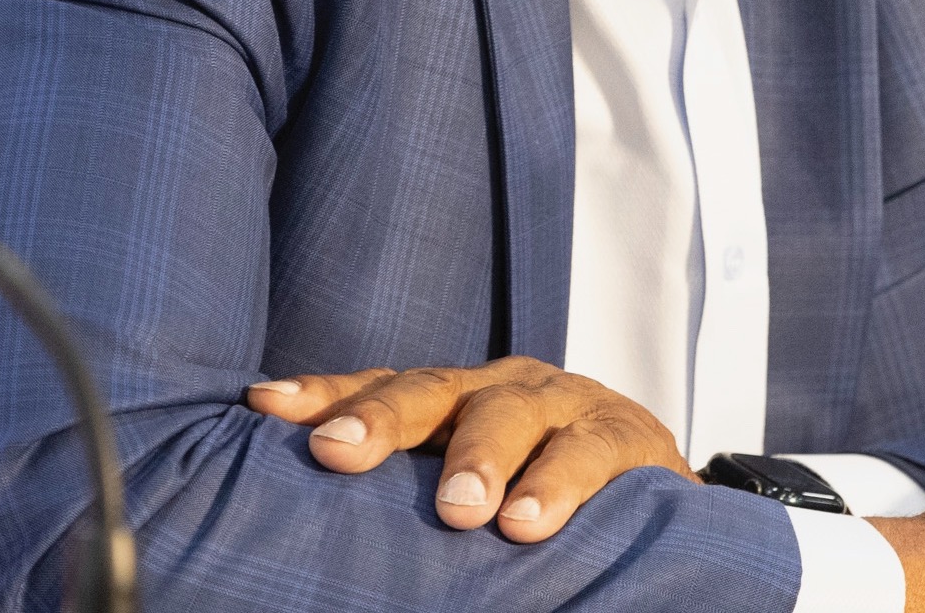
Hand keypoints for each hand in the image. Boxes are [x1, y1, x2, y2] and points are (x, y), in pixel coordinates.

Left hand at [246, 357, 691, 542]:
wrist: (659, 499)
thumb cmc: (540, 501)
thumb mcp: (472, 488)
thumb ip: (406, 500)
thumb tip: (297, 538)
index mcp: (456, 400)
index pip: (382, 387)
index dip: (326, 393)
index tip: (265, 405)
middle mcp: (502, 387)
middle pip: (433, 389)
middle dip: (382, 419)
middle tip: (337, 455)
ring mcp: (565, 403)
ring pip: (512, 413)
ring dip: (480, 458)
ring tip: (458, 510)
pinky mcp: (627, 433)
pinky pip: (589, 452)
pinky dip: (559, 485)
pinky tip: (529, 522)